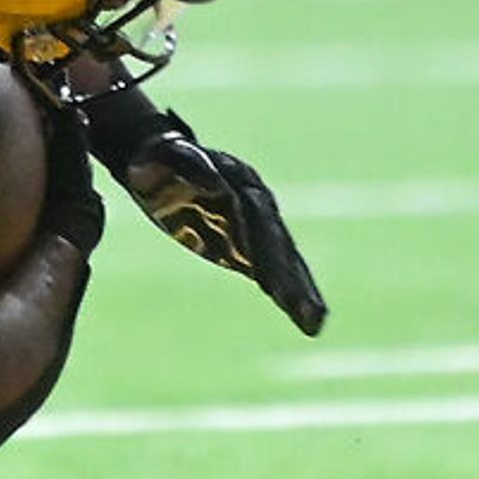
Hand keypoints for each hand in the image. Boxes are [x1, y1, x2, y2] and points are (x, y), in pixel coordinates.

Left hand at [83, 91, 325, 335]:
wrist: (162, 160)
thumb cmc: (163, 158)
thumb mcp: (171, 157)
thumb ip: (192, 168)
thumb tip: (215, 186)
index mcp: (240, 180)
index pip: (256, 215)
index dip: (263, 242)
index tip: (269, 273)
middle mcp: (257, 203)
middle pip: (277, 243)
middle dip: (288, 276)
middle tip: (305, 308)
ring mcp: (256, 225)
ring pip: (284, 260)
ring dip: (300, 291)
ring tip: (315, 321)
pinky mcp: (247, 246)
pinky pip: (272, 273)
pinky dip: (290, 296)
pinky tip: (307, 321)